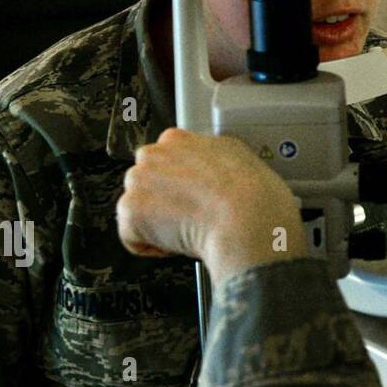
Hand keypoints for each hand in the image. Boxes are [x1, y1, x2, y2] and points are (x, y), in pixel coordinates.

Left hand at [118, 127, 307, 283]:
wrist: (247, 221)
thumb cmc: (255, 197)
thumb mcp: (242, 159)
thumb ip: (217, 161)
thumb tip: (218, 174)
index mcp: (181, 139)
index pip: (165, 160)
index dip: (181, 183)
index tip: (193, 196)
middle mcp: (156, 154)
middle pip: (146, 181)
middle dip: (162, 200)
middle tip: (190, 216)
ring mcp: (139, 181)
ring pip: (137, 208)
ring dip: (155, 223)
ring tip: (186, 231)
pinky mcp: (130, 211)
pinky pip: (131, 236)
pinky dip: (151, 247)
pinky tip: (177, 244)